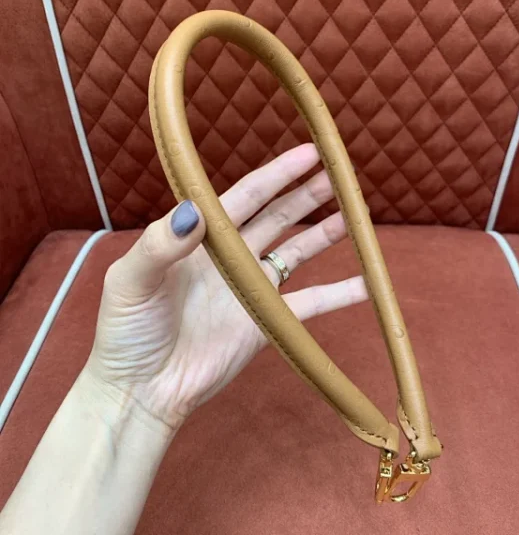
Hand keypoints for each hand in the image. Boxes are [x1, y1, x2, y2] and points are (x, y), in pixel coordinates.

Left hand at [85, 144, 367, 429]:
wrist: (142, 390)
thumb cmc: (127, 333)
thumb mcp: (131, 281)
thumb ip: (160, 244)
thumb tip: (193, 210)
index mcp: (200, 239)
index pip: (244, 197)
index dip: (277, 175)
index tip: (309, 153)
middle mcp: (231, 258)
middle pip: (277, 217)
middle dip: (306, 195)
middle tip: (337, 175)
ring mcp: (251, 289)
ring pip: (296, 252)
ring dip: (323, 233)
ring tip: (353, 214)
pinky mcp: (265, 323)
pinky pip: (310, 304)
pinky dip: (338, 294)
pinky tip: (366, 284)